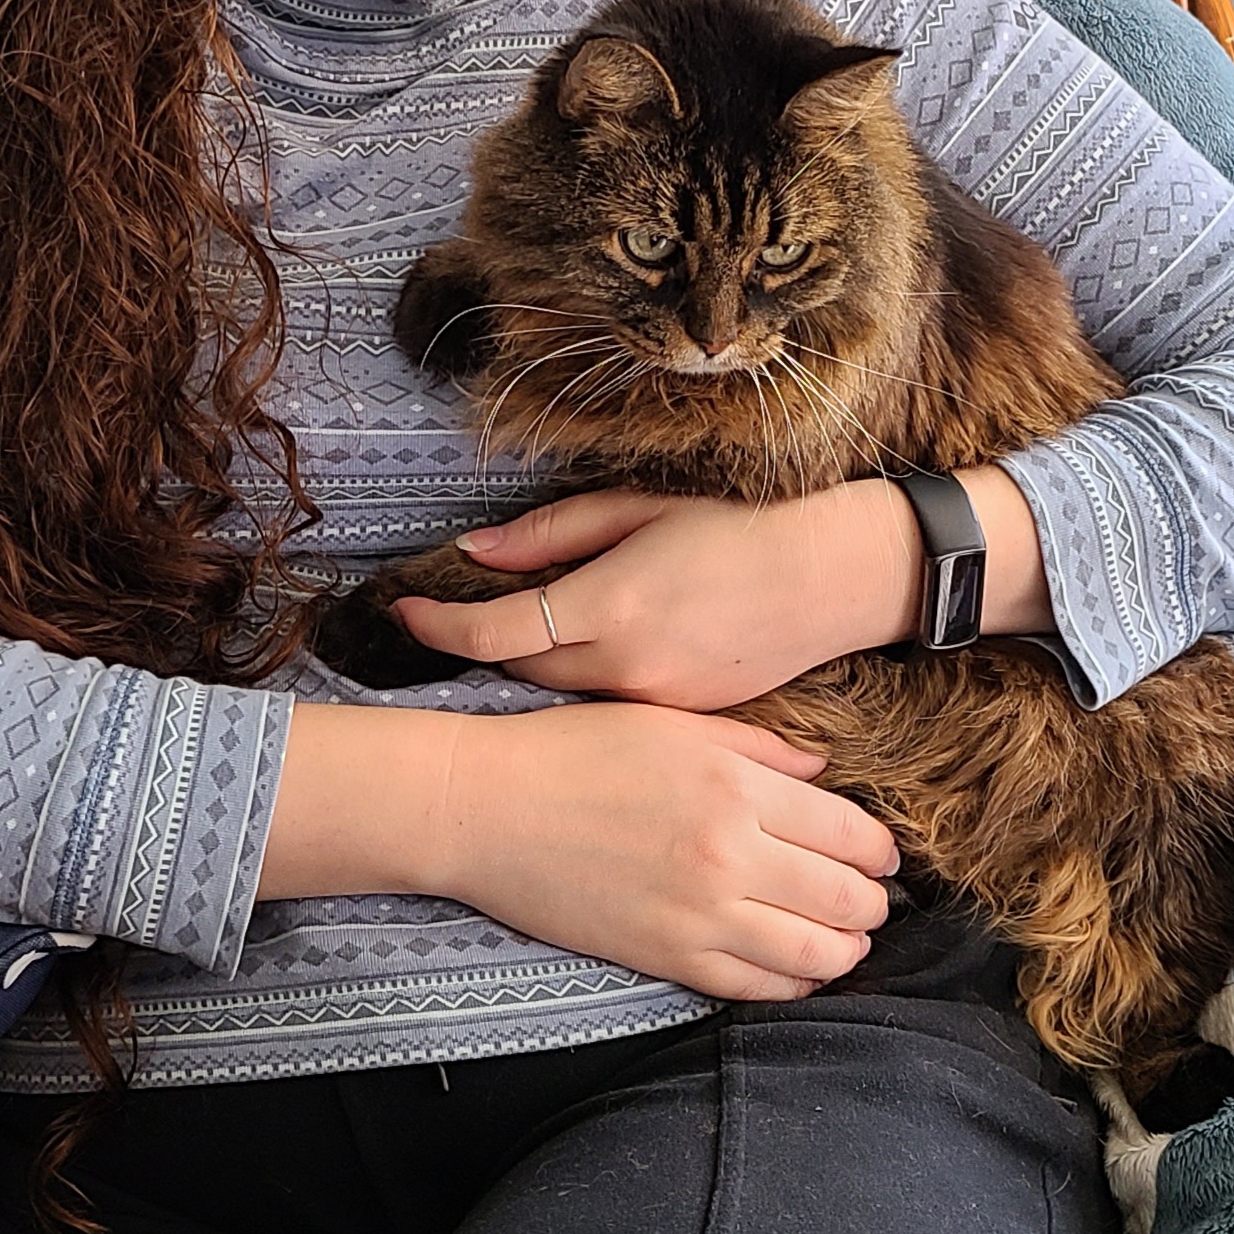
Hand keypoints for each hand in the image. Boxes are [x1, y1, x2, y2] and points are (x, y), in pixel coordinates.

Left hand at [391, 485, 919, 706]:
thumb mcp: (637, 510)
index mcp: (608, 605)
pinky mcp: (682, 723)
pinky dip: (586, 685)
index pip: (494, 633)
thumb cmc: (736, 528)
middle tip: (456, 614)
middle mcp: (624, 667)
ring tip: (524, 633)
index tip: (402, 613)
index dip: (438, 626)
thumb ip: (550, 534)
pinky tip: (594, 657)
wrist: (832, 580)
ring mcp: (654, 705)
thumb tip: (474, 550)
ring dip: (535, 667)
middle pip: (519, 672)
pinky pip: (608, 709)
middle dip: (483, 644)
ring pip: (561, 696)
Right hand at [431, 700, 899, 1000]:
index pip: (850, 834)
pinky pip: (758, 989)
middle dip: (871, 904)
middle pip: (847, 900)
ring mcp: (700, 916)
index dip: (878, 850)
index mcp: (736, 787)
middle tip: (870, 900)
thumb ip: (757, 747)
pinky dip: (793, 985)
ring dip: (844, 951)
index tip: (880, 854)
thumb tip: (822, 774)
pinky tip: (795, 968)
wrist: (486, 806)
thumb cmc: (572, 750)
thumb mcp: (670, 722)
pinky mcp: (667, 959)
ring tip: (843, 938)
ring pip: (816, 956)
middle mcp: (730, 855)